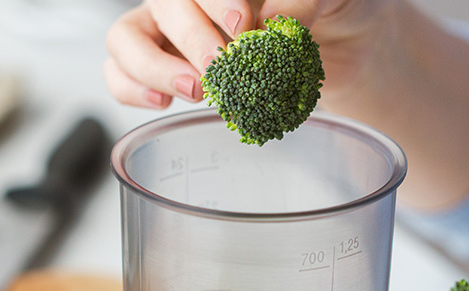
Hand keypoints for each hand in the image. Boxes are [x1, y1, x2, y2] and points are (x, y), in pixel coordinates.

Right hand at [103, 0, 390, 108]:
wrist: (348, 48)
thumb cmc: (339, 11)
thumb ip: (304, 1)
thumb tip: (273, 19)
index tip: (243, 23)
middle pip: (163, 4)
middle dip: (190, 38)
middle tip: (220, 68)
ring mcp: (169, 30)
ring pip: (126, 37)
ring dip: (153, 67)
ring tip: (195, 91)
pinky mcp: (163, 66)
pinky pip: (120, 73)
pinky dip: (131, 89)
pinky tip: (164, 102)